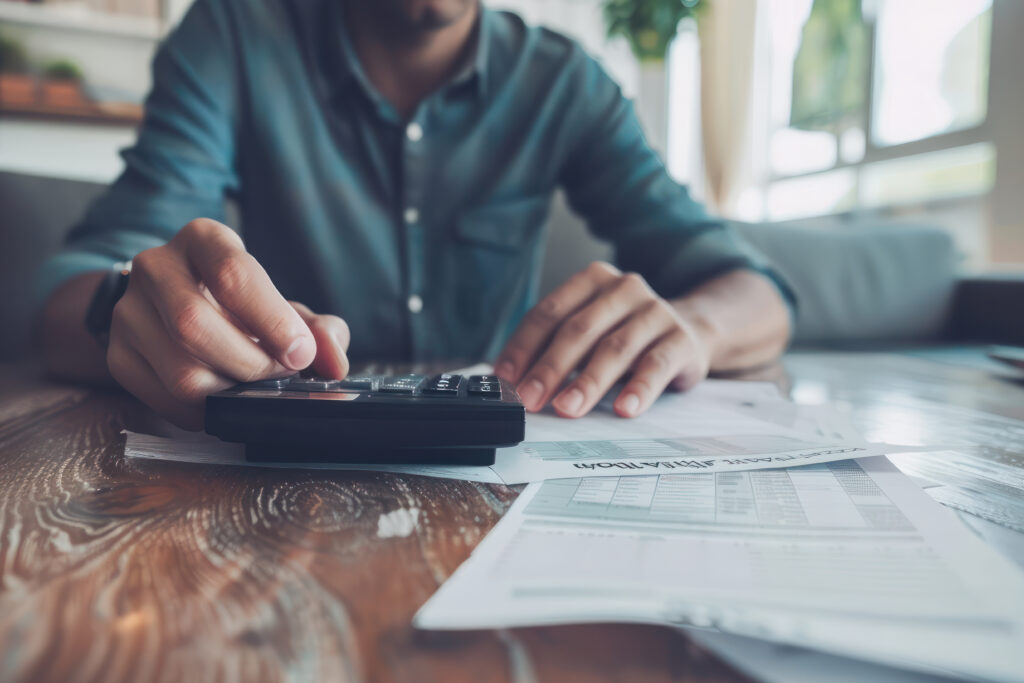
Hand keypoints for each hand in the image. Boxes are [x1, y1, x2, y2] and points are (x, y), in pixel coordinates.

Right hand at [107, 218, 349, 428]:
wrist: (177, 308)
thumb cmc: (242, 306)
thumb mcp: (284, 305)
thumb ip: (318, 330)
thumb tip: (334, 363)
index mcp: (203, 240)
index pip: (232, 275)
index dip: (273, 321)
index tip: (300, 353)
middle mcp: (155, 267)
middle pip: (195, 325)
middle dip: (251, 363)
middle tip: (280, 374)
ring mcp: (129, 313)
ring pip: (180, 371)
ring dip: (232, 392)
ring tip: (255, 386)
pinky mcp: (118, 356)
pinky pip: (165, 400)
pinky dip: (207, 411)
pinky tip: (227, 399)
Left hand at [494, 262, 712, 417]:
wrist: (689, 332)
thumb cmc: (623, 334)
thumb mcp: (589, 333)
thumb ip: (553, 348)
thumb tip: (512, 382)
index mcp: (593, 280)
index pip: (549, 313)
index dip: (523, 347)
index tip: (507, 379)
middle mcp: (624, 288)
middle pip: (579, 330)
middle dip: (550, 368)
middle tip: (530, 399)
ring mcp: (656, 311)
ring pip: (615, 348)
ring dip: (588, 382)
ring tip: (567, 408)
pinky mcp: (681, 339)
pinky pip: (657, 365)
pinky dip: (639, 388)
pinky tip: (624, 408)